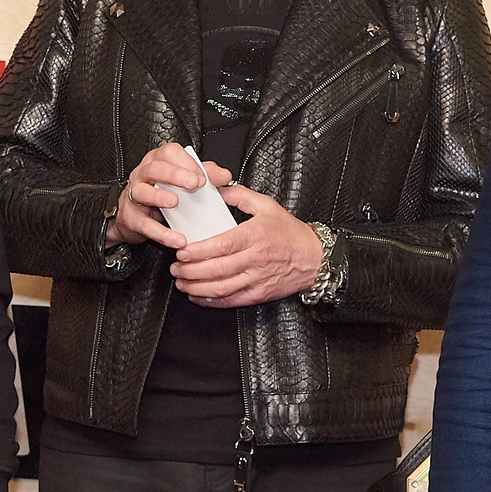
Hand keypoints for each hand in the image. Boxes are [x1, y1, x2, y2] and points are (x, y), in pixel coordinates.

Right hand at [104, 142, 233, 248]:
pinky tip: (177, 238)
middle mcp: (143, 174)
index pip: (170, 153)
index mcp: (158, 161)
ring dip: (159, 196)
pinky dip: (162, 233)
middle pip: (155, 168)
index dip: (187, 162)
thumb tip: (223, 175)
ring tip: (175, 202)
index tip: (203, 176)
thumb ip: (204, 175)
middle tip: (194, 184)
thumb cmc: (161, 192)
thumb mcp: (182, 181)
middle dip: (175, 175)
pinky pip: (145, 224)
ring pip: (142, 191)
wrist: (135, 217)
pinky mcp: (131, 218)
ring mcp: (135, 195)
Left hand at [169, 184, 322, 307]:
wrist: (314, 258)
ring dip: (197, 288)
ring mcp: (257, 279)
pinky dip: (212, 301)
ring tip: (182, 283)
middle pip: (217, 269)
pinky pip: (231, 300)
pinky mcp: (259, 294)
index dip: (199, 251)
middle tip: (176, 268)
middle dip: (191, 271)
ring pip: (221, 288)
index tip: (182, 251)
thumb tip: (217, 190)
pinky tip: (199, 296)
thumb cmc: (291, 233)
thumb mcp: (267, 206)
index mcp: (255, 236)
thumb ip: (240, 195)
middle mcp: (255, 259)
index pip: (222, 246)